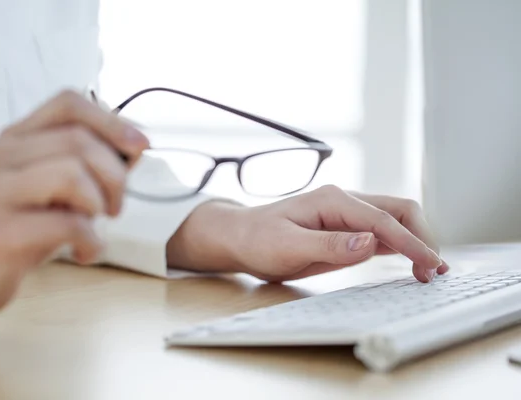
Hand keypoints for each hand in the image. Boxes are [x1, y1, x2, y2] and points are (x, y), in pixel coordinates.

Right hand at [0, 90, 147, 327]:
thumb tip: (137, 146)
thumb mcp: (56, 190)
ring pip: (71, 174)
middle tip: (114, 208)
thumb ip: (89, 165)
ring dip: (99, 204)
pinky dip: (90, 241)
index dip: (112, 120)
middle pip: (79, 141)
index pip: (68, 104)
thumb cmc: (20, 228)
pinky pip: (65, 223)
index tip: (140, 146)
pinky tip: (84, 253)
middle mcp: (1, 155)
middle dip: (114, 176)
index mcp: (17, 139)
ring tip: (94, 226)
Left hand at [168, 185, 447, 282]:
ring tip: (430, 270)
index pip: (383, 221)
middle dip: (422, 236)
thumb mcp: (288, 247)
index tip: (429, 265)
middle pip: (398, 210)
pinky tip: (410, 262)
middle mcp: (345, 201)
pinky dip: (401, 246)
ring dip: (415, 241)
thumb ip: (330, 245)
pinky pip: (382, 232)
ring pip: (394, 220)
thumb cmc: (259, 241)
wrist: (241, 237)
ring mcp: (347, 213)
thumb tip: (370, 243)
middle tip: (433, 270)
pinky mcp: (346, 228)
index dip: (410, 243)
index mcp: (333, 200)